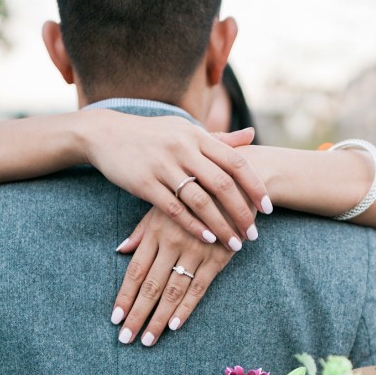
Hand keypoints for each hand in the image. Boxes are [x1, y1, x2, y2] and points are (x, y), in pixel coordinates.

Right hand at [82, 110, 271, 248]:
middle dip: (242, 212)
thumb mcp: (186, 130)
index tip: (268, 209)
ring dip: (221, 225)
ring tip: (235, 244)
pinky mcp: (145, 183)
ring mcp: (163, 165)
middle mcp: (183, 148)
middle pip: (223, 184)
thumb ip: (219, 138)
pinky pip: (174, 209)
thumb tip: (252, 135)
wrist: (106, 134)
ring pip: (201, 200)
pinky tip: (208, 239)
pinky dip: (193, 225)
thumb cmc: (153, 135)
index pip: (236, 162)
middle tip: (255, 234)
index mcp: (197, 136)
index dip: (255, 187)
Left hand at [111, 207, 234, 344]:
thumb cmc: (194, 195)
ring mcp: (196, 251)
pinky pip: (199, 287)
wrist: (235, 182)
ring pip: (172, 291)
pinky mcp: (218, 258)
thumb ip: (142, 230)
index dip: (124, 296)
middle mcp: (172, 242)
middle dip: (137, 315)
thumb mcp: (164, 206)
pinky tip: (174, 326)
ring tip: (147, 340)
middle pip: (151, 286)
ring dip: (159, 318)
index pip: (135, 271)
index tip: (115, 319)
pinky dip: (186, 308)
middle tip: (126, 338)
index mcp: (156, 230)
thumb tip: (121, 250)